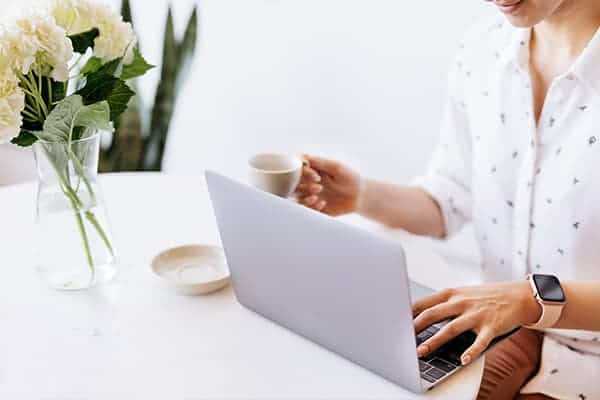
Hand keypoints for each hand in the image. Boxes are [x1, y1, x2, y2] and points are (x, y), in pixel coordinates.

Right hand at [294, 155, 361, 215]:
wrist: (360, 196)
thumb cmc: (350, 178)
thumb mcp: (337, 167)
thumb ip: (320, 163)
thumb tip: (303, 157)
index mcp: (312, 171)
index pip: (297, 170)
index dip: (303, 174)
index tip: (316, 177)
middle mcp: (309, 183)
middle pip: (294, 185)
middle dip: (303, 186)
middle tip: (318, 187)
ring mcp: (311, 196)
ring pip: (297, 198)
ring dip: (305, 198)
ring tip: (317, 197)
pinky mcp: (315, 208)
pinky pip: (306, 210)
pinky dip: (311, 207)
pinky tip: (323, 204)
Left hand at [412, 281, 540, 364]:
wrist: (519, 295)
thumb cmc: (485, 296)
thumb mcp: (462, 293)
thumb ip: (444, 303)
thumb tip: (420, 315)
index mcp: (452, 293)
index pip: (424, 302)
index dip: (408, 312)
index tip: (394, 321)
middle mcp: (461, 302)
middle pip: (432, 314)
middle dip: (415, 327)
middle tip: (402, 338)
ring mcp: (476, 314)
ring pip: (450, 328)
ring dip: (434, 341)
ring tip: (421, 352)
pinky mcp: (491, 327)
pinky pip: (479, 341)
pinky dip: (471, 351)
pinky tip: (463, 360)